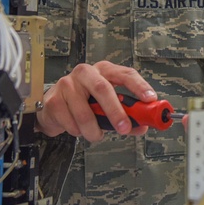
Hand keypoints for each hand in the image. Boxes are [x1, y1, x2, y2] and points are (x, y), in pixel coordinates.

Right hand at [35, 60, 156, 141]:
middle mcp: (86, 72)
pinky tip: (77, 128)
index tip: (150, 99)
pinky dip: (78, 132)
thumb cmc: (85, 103)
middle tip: (124, 129)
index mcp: (104, 70)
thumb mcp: (107, 106)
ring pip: (85, 113)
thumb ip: (126, 115)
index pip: (125, 73)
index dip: (139, 86)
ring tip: (95, 134)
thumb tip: (142, 126)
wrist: (53, 107)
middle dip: (116, 111)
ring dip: (93, 130)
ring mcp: (67, 84)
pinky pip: (71, 123)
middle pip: (103, 88)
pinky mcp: (54, 99)